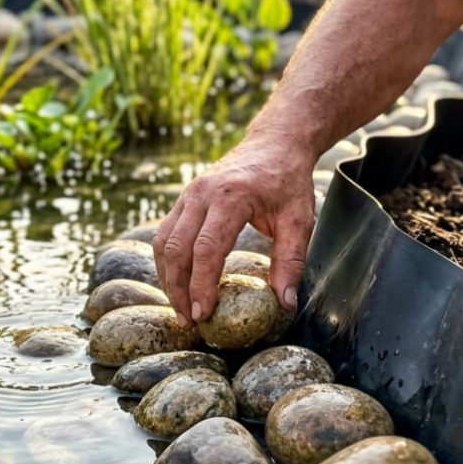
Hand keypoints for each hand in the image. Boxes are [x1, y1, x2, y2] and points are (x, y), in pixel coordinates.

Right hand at [153, 131, 316, 326]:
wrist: (274, 142)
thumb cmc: (288, 181)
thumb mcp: (299, 219)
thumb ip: (291, 260)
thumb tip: (285, 302)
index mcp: (230, 197)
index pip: (207, 249)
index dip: (201, 285)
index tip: (204, 314)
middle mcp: (201, 194)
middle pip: (176, 249)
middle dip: (178, 289)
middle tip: (188, 321)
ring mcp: (188, 195)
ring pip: (163, 242)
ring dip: (167, 279)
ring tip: (180, 309)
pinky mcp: (184, 200)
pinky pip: (164, 234)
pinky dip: (167, 263)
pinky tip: (178, 285)